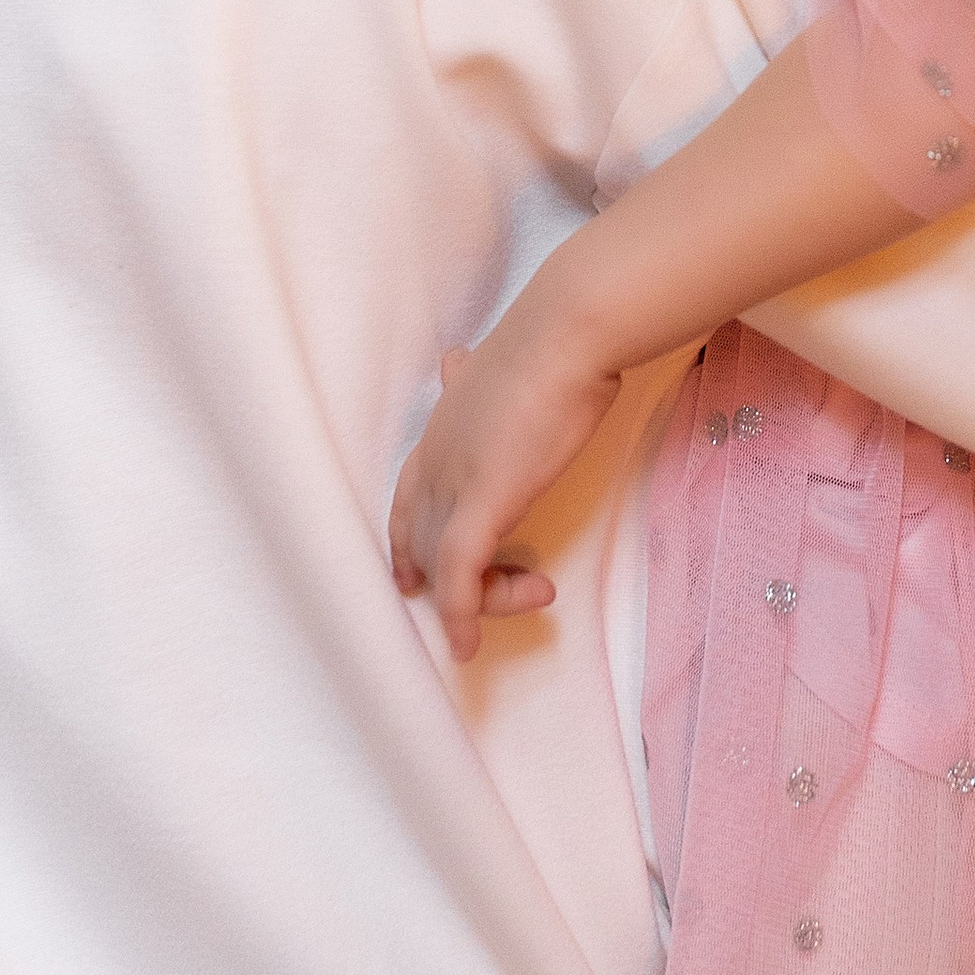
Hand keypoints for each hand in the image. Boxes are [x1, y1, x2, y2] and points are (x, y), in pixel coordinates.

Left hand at [387, 271, 624, 662]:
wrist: (569, 332)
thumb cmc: (554, 343)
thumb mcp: (500, 363)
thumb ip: (475, 378)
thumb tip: (454, 362)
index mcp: (441, 426)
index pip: (407, 496)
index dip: (405, 540)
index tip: (410, 574)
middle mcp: (435, 457)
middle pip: (420, 538)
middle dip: (444, 580)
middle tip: (482, 607)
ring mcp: (454, 480)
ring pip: (442, 565)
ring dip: (481, 600)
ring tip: (534, 596)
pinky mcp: (483, 501)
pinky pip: (458, 575)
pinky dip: (461, 614)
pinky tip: (469, 642)